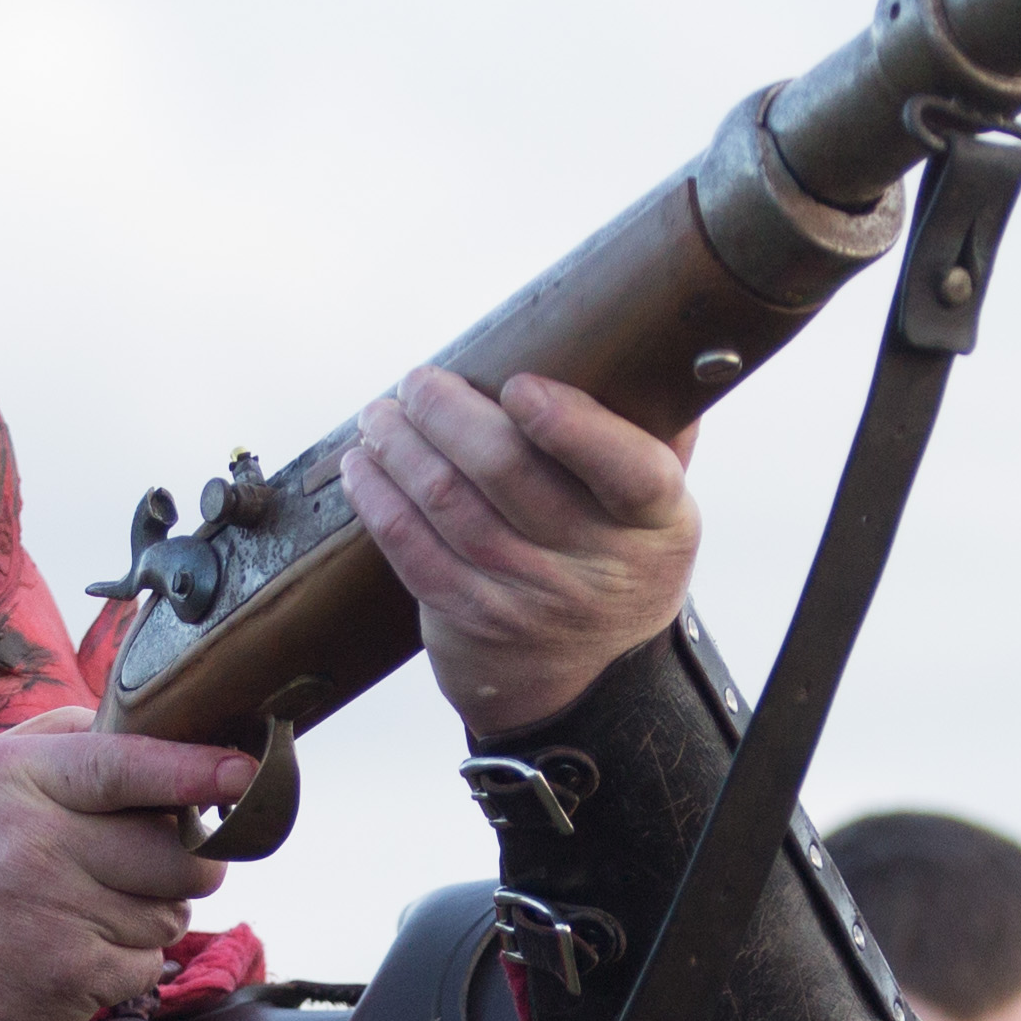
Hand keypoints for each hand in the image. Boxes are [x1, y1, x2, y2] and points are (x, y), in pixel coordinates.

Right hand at [0, 714, 255, 1020]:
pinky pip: (145, 965)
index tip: (245, 771)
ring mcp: (56, 915)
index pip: (127, 766)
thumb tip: (141, 723)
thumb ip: (56, 740)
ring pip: (168, 913)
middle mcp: (39, 844)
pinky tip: (74, 948)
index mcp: (18, 779)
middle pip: (174, 852)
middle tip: (157, 863)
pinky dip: (126, 961)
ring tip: (88, 908)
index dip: (195, 771)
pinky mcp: (68, 978)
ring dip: (149, 913)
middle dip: (187, 861)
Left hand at [341, 366, 701, 735]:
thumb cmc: (617, 555)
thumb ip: (654, 432)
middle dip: (448, 413)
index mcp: (658, 522)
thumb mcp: (658, 509)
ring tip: (380, 414)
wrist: (593, 679)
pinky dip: (379, 500)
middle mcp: (599, 565)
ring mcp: (532, 598)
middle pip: (509, 473)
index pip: (630, 472)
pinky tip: (362, 466)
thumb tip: (643, 341)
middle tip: (419, 380)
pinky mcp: (473, 621)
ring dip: (401, 447)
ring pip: (449, 504)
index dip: (572, 427)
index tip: (518, 386)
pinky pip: (412, 551)